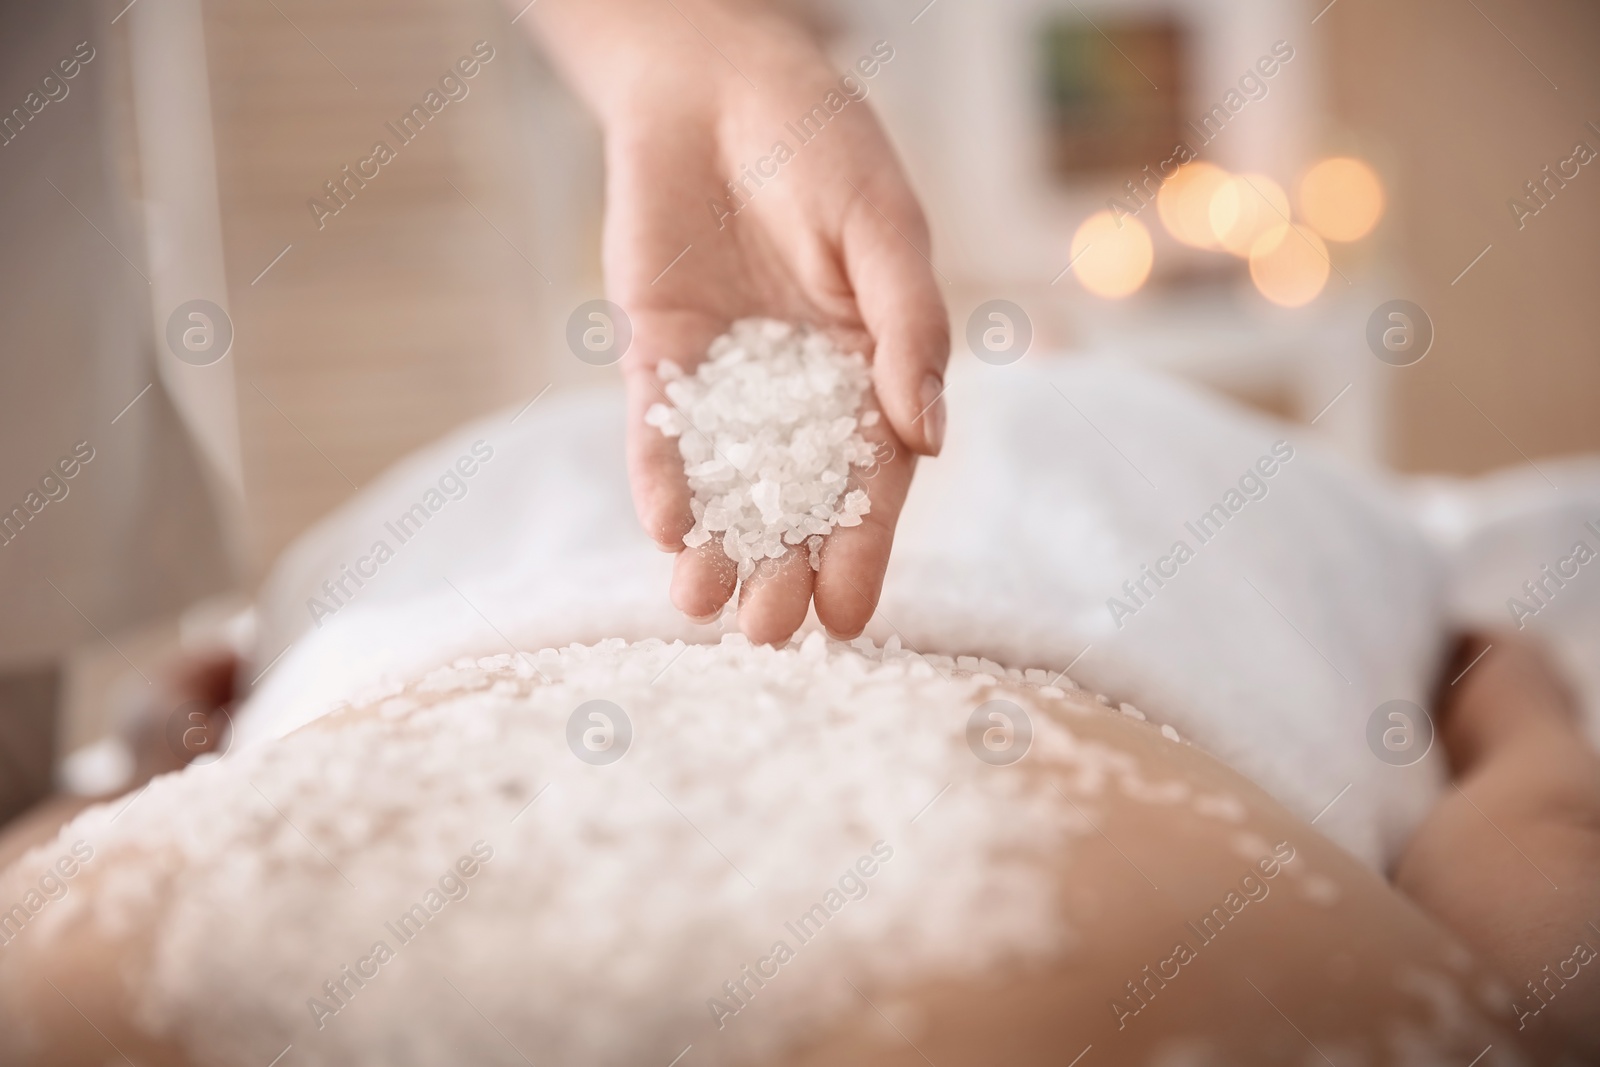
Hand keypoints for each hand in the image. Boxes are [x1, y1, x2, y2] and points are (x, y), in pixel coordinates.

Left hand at [524, 0, 947, 644]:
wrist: (718, 86)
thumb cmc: (824, 147)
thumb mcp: (882, 230)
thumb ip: (906, 328)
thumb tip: (930, 441)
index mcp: (871, 369)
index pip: (871, 481)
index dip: (862, 551)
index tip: (850, 622)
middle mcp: (800, 389)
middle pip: (793, 500)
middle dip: (782, 570)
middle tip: (767, 637)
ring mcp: (727, 377)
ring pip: (723, 481)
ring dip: (713, 544)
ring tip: (700, 608)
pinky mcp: (659, 353)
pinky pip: (658, 427)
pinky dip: (661, 474)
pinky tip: (664, 527)